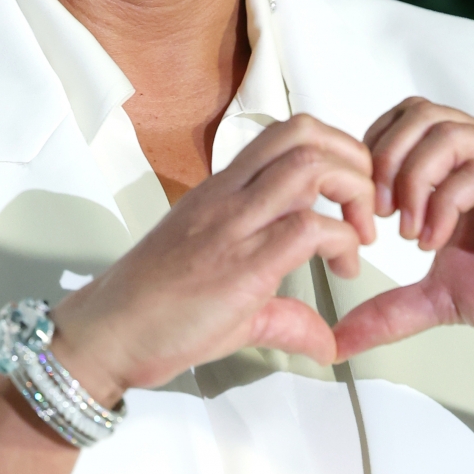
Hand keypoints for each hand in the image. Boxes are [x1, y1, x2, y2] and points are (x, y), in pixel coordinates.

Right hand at [51, 114, 375, 404]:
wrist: (106, 333)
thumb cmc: (152, 311)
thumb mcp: (229, 302)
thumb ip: (284, 312)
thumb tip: (324, 340)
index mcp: (222, 193)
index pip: (285, 135)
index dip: (335, 150)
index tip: (349, 195)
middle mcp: (227, 197)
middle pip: (304, 133)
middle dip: (354, 159)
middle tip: (367, 206)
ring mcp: (232, 226)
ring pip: (309, 167)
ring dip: (353, 192)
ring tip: (360, 234)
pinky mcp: (240, 266)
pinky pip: (306, 228)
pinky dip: (342, 242)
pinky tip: (343, 268)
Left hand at [333, 97, 473, 359]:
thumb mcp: (442, 298)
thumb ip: (391, 309)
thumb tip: (341, 339)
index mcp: (464, 159)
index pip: (403, 117)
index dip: (371, 152)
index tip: (363, 207)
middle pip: (418, 113)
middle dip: (383, 161)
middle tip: (376, 216)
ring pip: (447, 134)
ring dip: (412, 180)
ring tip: (407, 231)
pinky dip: (445, 204)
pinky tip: (435, 241)